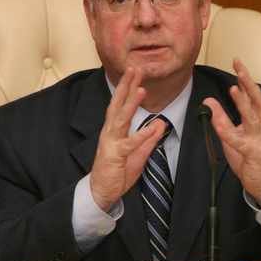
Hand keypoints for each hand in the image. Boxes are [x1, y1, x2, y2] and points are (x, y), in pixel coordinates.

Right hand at [90, 67, 164, 212]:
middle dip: (127, 86)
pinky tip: (151, 126)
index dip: (129, 88)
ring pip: (121, 119)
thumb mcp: (138, 153)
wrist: (100, 192)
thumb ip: (149, 138)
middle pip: (118, 104)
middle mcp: (110, 132)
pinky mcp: (115, 156)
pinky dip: (141, 135)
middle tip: (135, 68)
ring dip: (131, 103)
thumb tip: (160, 122)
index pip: (121, 104)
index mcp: (114, 129)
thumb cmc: (116, 172)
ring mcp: (111, 143)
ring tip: (141, 88)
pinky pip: (129, 144)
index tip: (136, 72)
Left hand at [203, 58, 260, 206]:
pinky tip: (219, 124)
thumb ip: (222, 118)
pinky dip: (228, 132)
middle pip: (257, 100)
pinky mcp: (253, 154)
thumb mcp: (232, 135)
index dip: (245, 78)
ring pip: (252, 118)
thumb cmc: (249, 158)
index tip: (237, 62)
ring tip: (234, 89)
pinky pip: (239, 142)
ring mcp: (259, 140)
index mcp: (257, 120)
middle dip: (248, 83)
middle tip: (240, 67)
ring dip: (243, 103)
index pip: (252, 95)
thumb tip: (209, 101)